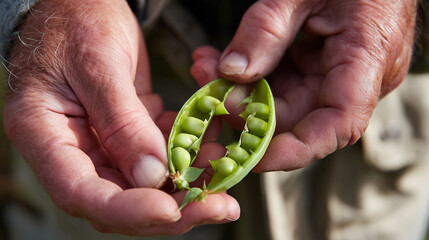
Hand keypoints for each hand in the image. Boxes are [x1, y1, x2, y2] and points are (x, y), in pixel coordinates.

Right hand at [3, 0, 237, 234]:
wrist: (81, 4)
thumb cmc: (76, 20)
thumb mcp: (98, 63)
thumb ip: (121, 122)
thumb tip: (150, 175)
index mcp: (43, 133)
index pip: (78, 191)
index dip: (126, 209)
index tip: (170, 209)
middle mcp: (70, 148)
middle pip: (115, 200)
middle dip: (169, 210)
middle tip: (217, 206)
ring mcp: (99, 143)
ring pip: (141, 185)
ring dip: (185, 186)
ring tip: (223, 178)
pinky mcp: (124, 134)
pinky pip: (156, 157)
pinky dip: (186, 158)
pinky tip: (212, 149)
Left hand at [191, 0, 416, 170]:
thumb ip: (267, 30)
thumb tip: (232, 73)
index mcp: (368, 57)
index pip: (337, 125)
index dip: (292, 150)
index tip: (249, 157)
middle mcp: (356, 77)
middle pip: (296, 116)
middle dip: (245, 105)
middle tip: (206, 82)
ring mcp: (338, 73)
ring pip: (282, 101)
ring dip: (241, 88)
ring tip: (206, 66)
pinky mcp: (321, 67)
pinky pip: (283, 83)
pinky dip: (252, 74)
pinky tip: (222, 62)